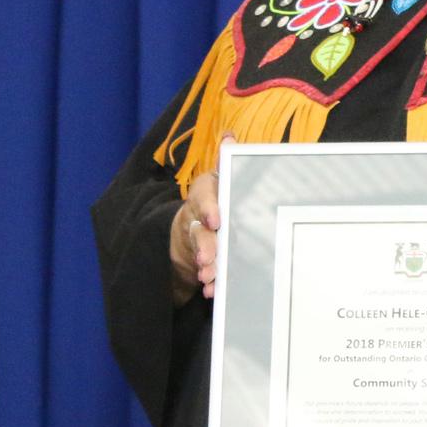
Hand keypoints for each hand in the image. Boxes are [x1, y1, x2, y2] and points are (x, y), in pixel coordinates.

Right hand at [168, 139, 229, 304]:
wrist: (200, 218)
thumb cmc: (221, 193)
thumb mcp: (224, 177)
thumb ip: (228, 160)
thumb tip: (229, 136)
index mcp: (206, 190)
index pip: (203, 196)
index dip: (208, 208)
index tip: (215, 220)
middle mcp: (198, 213)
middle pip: (199, 229)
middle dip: (205, 245)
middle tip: (208, 260)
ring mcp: (197, 235)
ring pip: (200, 250)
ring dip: (205, 264)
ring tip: (209, 278)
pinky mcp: (201, 254)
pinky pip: (204, 267)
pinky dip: (208, 280)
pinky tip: (212, 290)